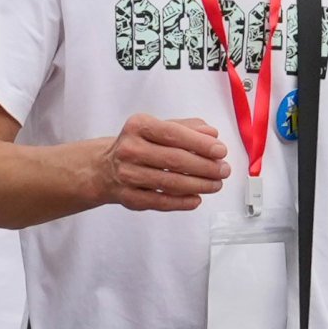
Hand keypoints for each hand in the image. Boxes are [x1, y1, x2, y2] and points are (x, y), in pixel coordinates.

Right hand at [96, 113, 230, 212]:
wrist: (104, 168)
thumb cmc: (137, 145)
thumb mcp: (158, 128)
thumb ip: (186, 128)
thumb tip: (211, 134)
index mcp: (137, 126)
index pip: (174, 134)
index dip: (201, 143)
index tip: (221, 151)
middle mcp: (129, 149)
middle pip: (175, 160)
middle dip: (205, 166)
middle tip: (223, 170)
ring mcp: (127, 174)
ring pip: (171, 182)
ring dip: (199, 185)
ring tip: (216, 184)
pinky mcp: (129, 197)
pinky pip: (161, 202)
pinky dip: (182, 202)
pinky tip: (196, 198)